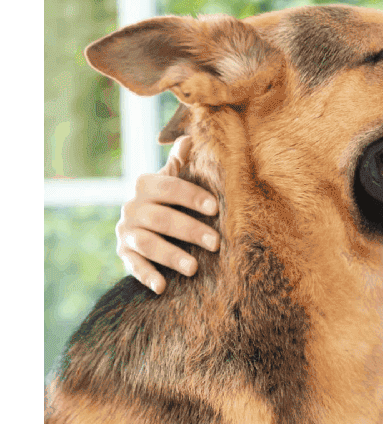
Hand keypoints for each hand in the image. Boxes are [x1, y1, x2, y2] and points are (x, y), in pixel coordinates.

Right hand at [115, 136, 219, 293]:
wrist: (142, 223)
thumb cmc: (169, 200)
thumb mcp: (173, 180)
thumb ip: (182, 163)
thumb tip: (191, 136)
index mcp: (146, 185)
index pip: (170, 187)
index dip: (192, 196)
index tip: (215, 208)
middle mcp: (132, 207)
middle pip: (162, 218)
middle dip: (190, 230)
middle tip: (216, 243)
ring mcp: (126, 231)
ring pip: (148, 243)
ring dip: (171, 255)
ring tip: (194, 268)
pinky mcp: (124, 253)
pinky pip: (133, 265)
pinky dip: (146, 275)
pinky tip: (162, 287)